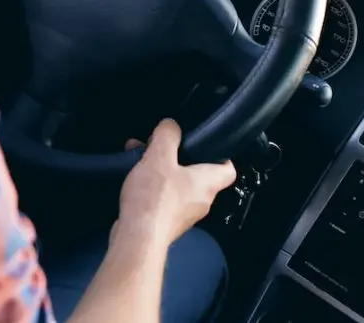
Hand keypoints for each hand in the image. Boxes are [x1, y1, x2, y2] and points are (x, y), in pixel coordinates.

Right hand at [113, 119, 236, 248]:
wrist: (137, 239)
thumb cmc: (154, 199)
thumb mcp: (159, 157)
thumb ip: (167, 135)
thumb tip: (171, 125)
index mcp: (208, 183)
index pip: (228, 169)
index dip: (221, 155)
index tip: (207, 145)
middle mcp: (201, 201)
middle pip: (198, 175)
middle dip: (179, 158)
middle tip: (163, 147)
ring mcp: (184, 215)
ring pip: (178, 186)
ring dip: (161, 171)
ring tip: (141, 158)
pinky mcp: (166, 223)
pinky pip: (163, 199)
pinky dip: (152, 187)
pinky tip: (134, 179)